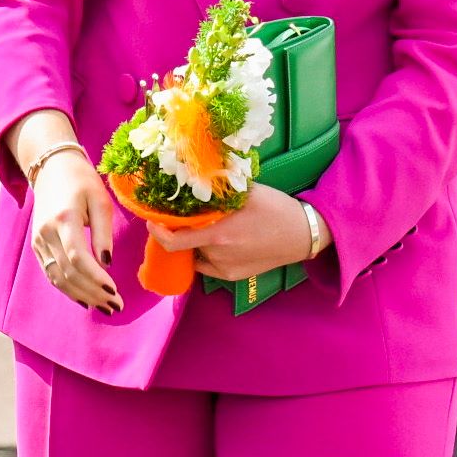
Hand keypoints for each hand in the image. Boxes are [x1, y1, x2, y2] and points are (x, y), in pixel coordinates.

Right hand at [30, 151, 121, 311]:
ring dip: (82, 296)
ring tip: (106, 307)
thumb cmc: (82, 181)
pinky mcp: (37, 246)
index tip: (115, 291)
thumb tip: (107, 263)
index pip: (78, 257)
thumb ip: (103, 232)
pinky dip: (69, 290)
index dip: (96, 278)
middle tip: (117, 305)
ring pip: (58, 278)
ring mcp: (39, 241)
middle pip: (68, 272)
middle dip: (94, 293)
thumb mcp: (100, 200)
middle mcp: (46, 232)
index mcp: (64, 219)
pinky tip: (86, 300)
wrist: (52, 169)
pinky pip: (51, 274)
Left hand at [149, 183, 325, 280]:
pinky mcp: (234, 277)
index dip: (157, 232)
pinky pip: (209, 266)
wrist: (304, 234)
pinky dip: (207, 254)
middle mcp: (218, 257)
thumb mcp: (246, 192)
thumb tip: (191, 179)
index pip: (173, 242)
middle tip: (187, 218)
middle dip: (183, 232)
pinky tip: (220, 241)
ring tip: (211, 226)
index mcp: (218, 236)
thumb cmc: (276, 209)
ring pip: (197, 255)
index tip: (152, 220)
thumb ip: (217, 191)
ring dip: (197, 242)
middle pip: (186, 245)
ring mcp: (226, 270)